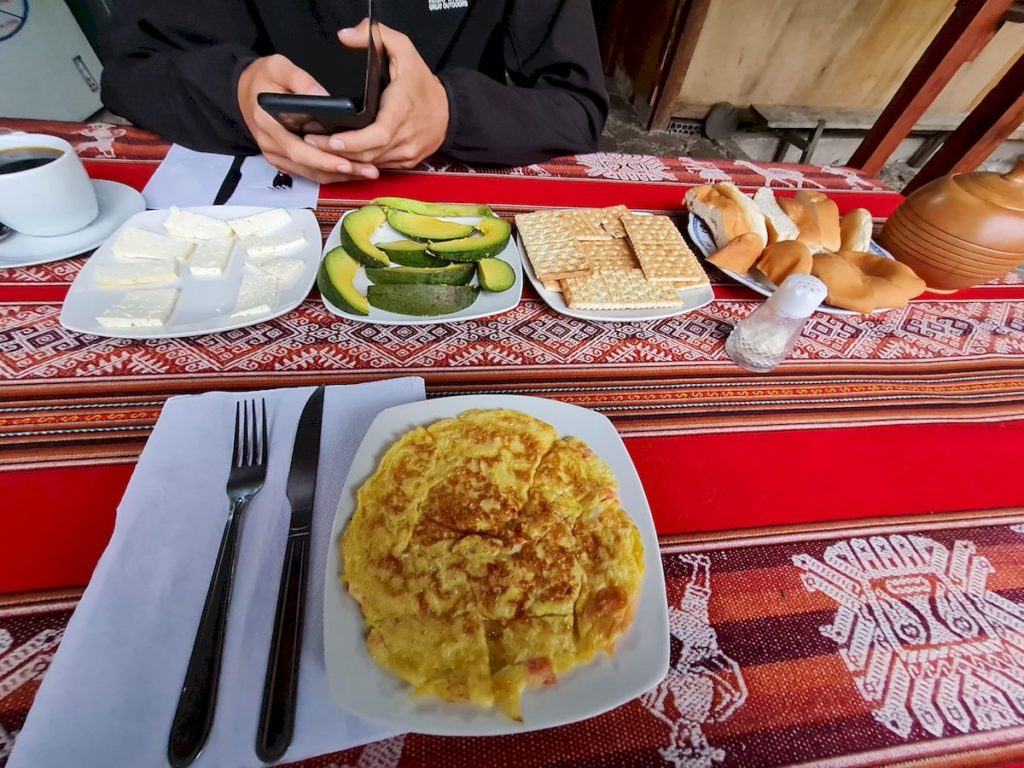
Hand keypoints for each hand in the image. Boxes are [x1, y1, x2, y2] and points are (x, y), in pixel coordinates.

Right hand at [236, 54, 378, 182]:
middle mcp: (271, 144)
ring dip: (340, 176)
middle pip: (309, 166)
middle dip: (341, 171)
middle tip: (370, 171)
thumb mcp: (278, 67)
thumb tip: (324, 98)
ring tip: (367, 172)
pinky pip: (308, 173)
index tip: (347, 162)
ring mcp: (276, 155)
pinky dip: (330, 174)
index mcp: (267, 123)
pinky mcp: (283, 160)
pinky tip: (352, 170)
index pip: (297, 149)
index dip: (323, 159)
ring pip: (311, 174)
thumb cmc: (263, 78)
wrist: (244, 91)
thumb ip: (300, 80)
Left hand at [303, 19, 448, 170]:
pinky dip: (360, 163)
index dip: (354, 141)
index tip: (333, 139)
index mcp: (403, 108)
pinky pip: (379, 166)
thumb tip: (346, 36)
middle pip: (369, 153)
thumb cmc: (422, 83)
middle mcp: (406, 135)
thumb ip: (376, 36)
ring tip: (319, 150)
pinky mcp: (405, 162)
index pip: (379, 133)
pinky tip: (341, 157)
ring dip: (346, 160)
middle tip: (311, 143)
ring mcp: (406, 152)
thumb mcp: (404, 50)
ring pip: (371, 163)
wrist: (449, 112)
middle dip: (338, 152)